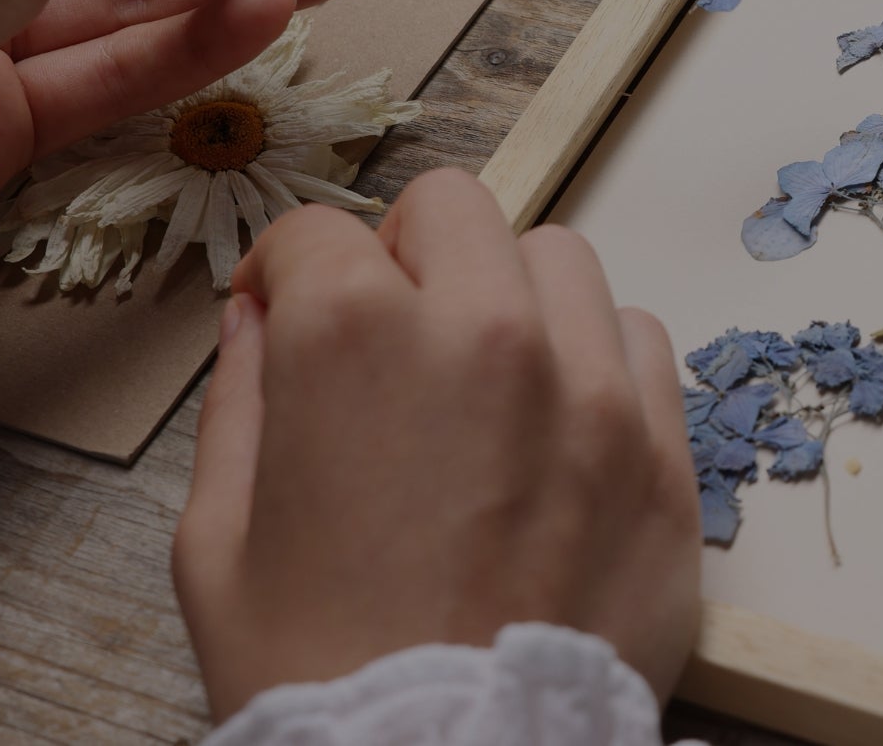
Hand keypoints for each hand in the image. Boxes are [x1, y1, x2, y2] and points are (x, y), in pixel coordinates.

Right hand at [173, 170, 700, 717]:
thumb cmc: (320, 674)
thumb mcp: (219, 543)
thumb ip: (239, 401)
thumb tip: (259, 320)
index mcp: (356, 339)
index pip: (319, 231)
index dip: (289, 273)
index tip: (289, 313)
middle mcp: (485, 335)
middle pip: (454, 209)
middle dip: (405, 254)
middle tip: (391, 332)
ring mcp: (591, 389)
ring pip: (559, 260)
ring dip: (511, 297)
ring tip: (484, 382)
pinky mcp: (664, 453)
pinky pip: (642, 342)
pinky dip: (596, 364)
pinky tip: (555, 431)